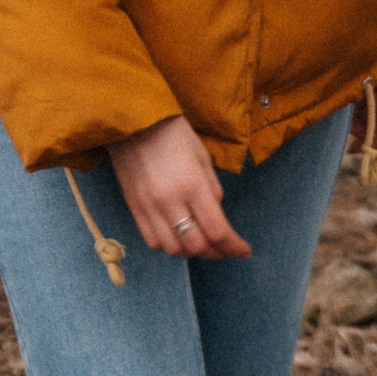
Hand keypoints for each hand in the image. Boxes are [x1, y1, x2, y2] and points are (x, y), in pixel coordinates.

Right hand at [107, 115, 249, 260]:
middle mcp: (170, 201)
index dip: (234, 247)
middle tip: (226, 250)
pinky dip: (169, 247)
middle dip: (217, 253)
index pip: (218, 231)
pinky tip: (178, 239)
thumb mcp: (202, 156)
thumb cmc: (172, 133)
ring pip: (173, 249)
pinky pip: (152, 241)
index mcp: (192, 184)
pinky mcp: (133, 208)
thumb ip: (212, 190)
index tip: (244, 251)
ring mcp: (148, 207)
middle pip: (197, 246)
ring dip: (192, 253)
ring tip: (203, 245)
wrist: (132, 122)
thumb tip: (217, 216)